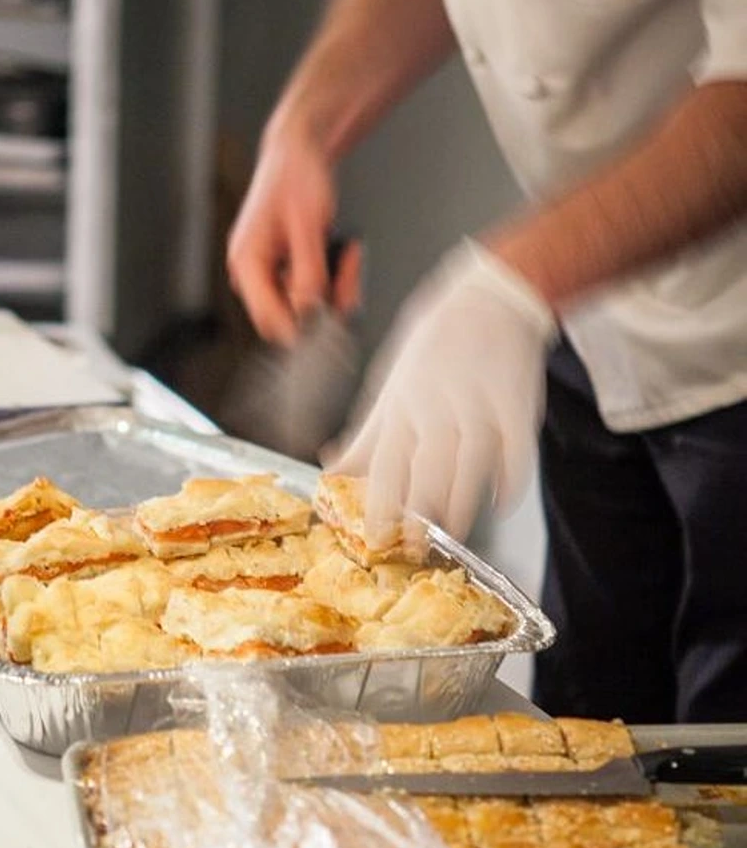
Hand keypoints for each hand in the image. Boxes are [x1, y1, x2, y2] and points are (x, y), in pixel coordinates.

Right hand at [227, 127, 360, 345]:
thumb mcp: (306, 224)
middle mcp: (254, 277)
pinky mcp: (289, 276)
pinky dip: (338, 281)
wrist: (298, 154)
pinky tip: (346, 254)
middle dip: (325, 304)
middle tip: (347, 271)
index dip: (302, 326)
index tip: (334, 315)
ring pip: (309, 311)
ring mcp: (273, 278)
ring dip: (337, 289)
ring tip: (349, 253)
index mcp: (246, 263)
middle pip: (291, 320)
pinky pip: (318, 296)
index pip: (268, 318)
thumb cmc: (295, 177)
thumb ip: (308, 271)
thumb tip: (310, 313)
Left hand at [328, 239, 556, 544]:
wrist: (487, 298)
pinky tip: (501, 501)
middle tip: (411, 548)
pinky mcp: (516, 406)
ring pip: (468, 468)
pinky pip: (516, 452)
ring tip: (453, 536)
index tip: (373, 537)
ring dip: (460, 508)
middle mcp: (436, 410)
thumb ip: (365, 430)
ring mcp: (478, 408)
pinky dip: (510, 481)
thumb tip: (330, 463)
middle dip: (417, 517)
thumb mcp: (388, 383)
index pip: (384, 464)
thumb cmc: (434, 343)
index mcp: (401, 405)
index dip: (377, 504)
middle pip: (425, 473)